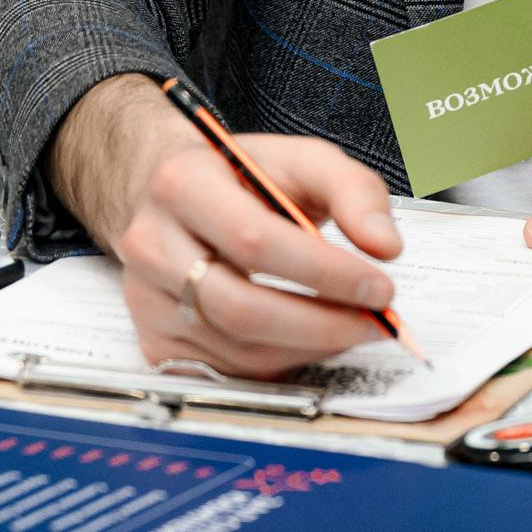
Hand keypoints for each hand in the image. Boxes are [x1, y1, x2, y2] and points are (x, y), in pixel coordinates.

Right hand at [51, 75, 401, 377]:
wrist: (174, 196)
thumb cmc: (242, 178)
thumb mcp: (303, 161)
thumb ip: (354, 191)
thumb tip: (385, 245)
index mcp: (184, 184)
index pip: (255, 240)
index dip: (324, 272)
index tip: (378, 286)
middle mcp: (151, 244)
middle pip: (242, 307)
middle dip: (323, 324)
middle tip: (375, 321)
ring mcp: (146, 300)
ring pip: (237, 348)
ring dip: (309, 348)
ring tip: (352, 327)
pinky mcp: (153, 340)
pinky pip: (226, 371)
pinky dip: (280, 363)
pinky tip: (310, 340)